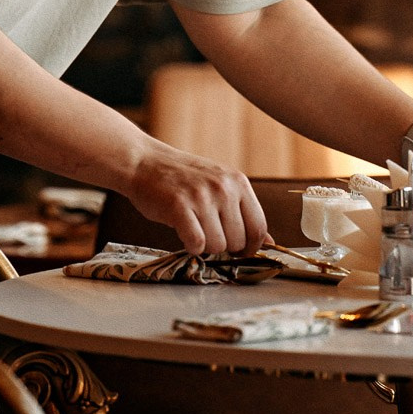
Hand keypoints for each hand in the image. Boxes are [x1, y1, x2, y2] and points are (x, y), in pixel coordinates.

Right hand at [126, 141, 267, 255]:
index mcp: (238, 181)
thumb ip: (242, 211)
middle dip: (224, 246)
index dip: (250, 247)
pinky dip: (191, 247)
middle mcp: (223, 187)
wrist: (143, 162)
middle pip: (239, 241)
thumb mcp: (219, 186)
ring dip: (205, 246)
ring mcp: (202, 196)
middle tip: (207, 232)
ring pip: (218, 246)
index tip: (239, 251)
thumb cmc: (181, 178)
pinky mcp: (179, 206)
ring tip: (193, 227)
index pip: (259, 227)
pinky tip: (184, 234)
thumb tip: (269, 242)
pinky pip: (197, 244)